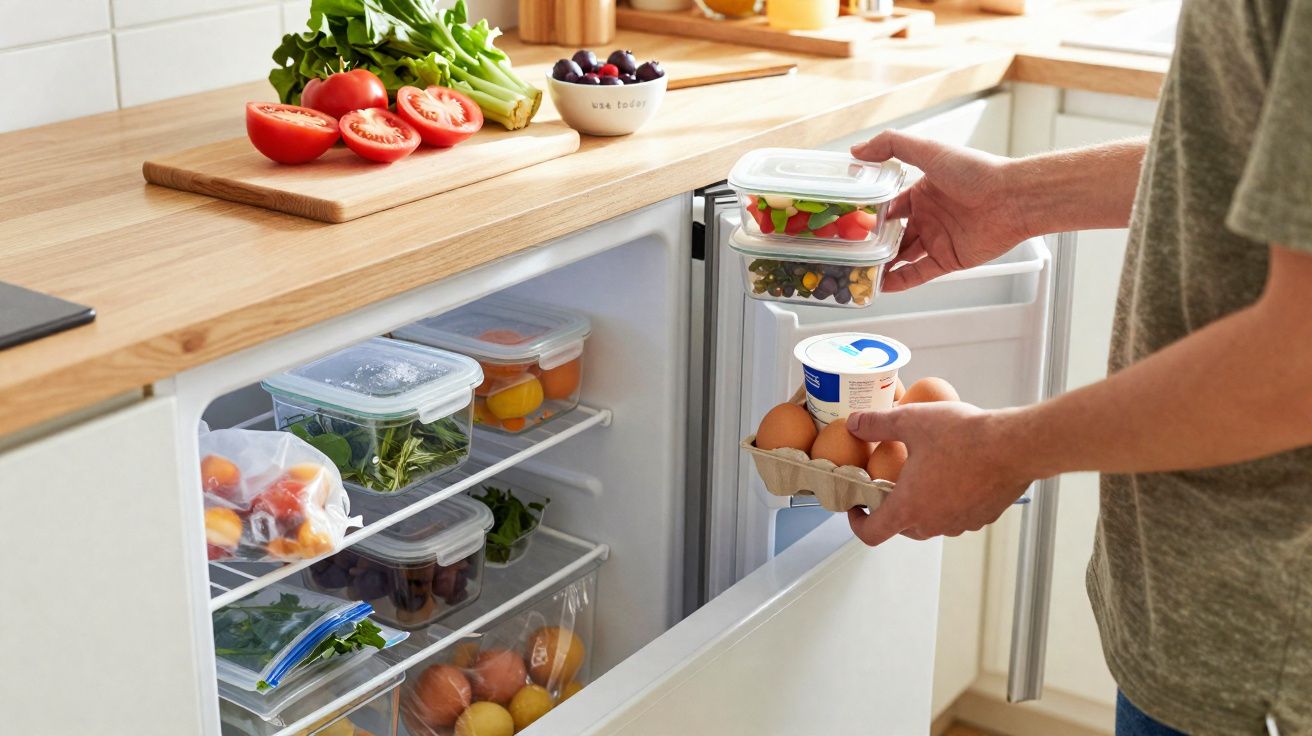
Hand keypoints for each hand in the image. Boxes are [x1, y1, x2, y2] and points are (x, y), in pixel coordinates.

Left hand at [844, 402, 1033, 545]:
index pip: (872, 533)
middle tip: (889, 483)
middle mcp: (934, 524)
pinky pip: (957, 516)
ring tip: (924, 475)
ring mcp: (961, 524)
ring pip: (931, 522)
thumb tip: (854, 423)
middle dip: (890, 509)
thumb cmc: (963, 436)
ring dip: (922, 506)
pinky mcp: (983, 517)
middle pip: (901, 528)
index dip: (858, 523)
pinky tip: (954, 474)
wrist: (1014, 445)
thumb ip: (876, 424)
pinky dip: (949, 502)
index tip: (857, 508)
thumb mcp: (910, 421)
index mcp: (909, 508)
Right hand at [851, 131, 1032, 291]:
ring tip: (858, 272)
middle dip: (872, 244)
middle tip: (847, 252)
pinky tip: (882, 286)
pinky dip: (901, 281)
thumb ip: (893, 145)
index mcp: (922, 192)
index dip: (869, 215)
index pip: (888, 206)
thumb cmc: (976, 172)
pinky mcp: (949, 260)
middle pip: (893, 235)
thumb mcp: (930, 151)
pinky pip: (919, 274)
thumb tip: (858, 150)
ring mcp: (938, 239)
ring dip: (882, 265)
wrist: (1013, 199)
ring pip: (902, 257)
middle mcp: (929, 216)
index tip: (846, 222)